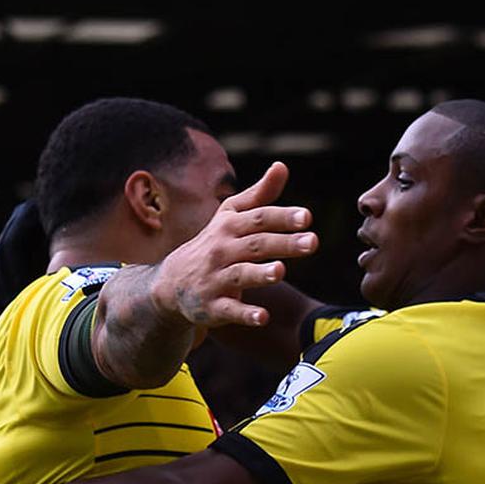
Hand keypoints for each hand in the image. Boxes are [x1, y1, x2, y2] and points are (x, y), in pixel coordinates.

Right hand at [150, 162, 318, 327]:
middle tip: (312, 242)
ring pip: (240, 275)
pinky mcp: (212, 306)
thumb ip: (259, 195)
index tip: (307, 217)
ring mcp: (216, 279)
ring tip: (280, 271)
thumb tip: (282, 166)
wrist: (172, 283)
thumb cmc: (214, 244)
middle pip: (255, 245)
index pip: (258, 218)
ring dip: (260, 273)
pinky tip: (263, 317)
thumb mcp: (231, 217)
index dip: (282, 217)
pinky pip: (229, 310)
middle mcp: (221, 250)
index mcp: (229, 227)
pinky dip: (245, 314)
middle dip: (283, 243)